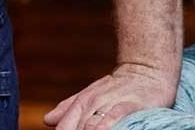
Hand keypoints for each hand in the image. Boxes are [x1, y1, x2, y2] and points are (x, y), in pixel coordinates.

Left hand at [44, 62, 176, 128]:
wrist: (147, 70)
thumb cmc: (117, 88)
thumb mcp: (91, 95)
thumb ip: (69, 108)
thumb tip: (47, 119)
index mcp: (82, 102)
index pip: (64, 126)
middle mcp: (93, 102)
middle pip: (75, 129)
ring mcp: (111, 102)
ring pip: (90, 125)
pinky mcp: (130, 104)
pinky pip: (114, 117)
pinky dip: (105, 127)